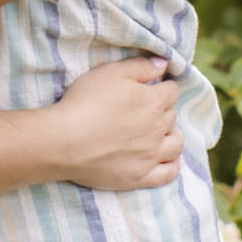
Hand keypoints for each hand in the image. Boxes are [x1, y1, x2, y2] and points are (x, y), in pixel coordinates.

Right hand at [55, 55, 186, 190]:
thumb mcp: (110, 72)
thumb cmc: (85, 102)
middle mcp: (157, 129)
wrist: (65, 141)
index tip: (153, 87)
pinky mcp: (140, 176)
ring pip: (176, 145)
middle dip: (162, 110)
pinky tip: (165, 159)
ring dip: (171, 136)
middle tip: (144, 109)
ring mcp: (150, 155)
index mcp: (153, 101)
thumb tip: (164, 64)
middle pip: (172, 116)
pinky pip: (168, 173)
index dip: (163, 87)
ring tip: (159, 133)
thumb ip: (140, 66)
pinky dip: (172, 165)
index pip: (171, 91)